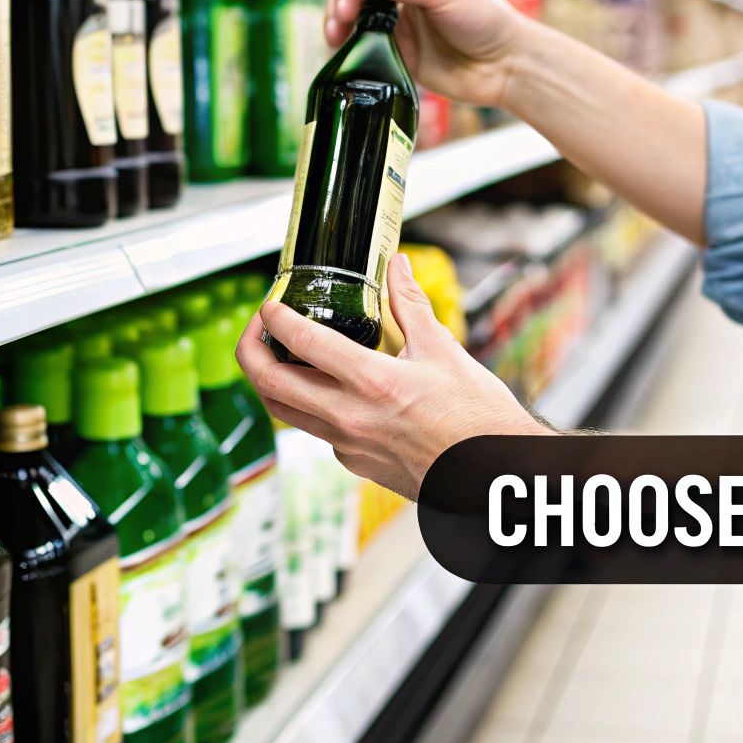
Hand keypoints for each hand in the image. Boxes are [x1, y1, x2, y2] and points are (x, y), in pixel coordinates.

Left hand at [236, 253, 551, 499]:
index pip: (302, 342)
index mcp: (373, 383)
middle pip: (270, 385)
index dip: (275, 316)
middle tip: (257, 327)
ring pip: (284, 412)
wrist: (493, 476)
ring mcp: (348, 446)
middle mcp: (350, 418)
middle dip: (250, 350)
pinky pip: (316, 431)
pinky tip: (327, 387)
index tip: (271, 303)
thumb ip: (410, 305)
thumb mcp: (444, 351)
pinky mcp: (355, 463)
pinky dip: (309, 405)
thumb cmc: (478, 418)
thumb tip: (397, 266)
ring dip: (271, 380)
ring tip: (278, 353)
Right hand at [326, 0, 536, 109]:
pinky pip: (366, 51)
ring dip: (339, 26)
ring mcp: (400, 27)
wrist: (507, 65)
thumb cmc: (486, 19)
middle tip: (340, 22)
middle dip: (341, 4)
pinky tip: (344, 54)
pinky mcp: (399, 56)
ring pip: (356, 22)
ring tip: (334, 37)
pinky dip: (351, 51)